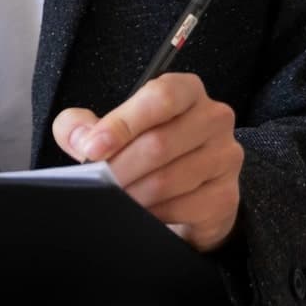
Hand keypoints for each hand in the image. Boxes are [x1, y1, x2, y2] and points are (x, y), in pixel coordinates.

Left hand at [51, 72, 242, 252]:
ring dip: (132, 193)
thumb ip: (83, 125)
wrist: (186, 193)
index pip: (160, 97)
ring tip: (113, 198)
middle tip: (96, 181)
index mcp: (186, 91)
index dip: (123, 123)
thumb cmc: (147, 151)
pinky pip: (183, 207)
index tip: (92, 147)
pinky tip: (140, 213)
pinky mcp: (226, 196)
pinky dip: (153, 214)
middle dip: (119, 167)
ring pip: (168, 179)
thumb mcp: (112, 129)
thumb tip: (79, 139)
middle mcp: (213, 118)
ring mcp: (225, 157)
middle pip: (160, 143)